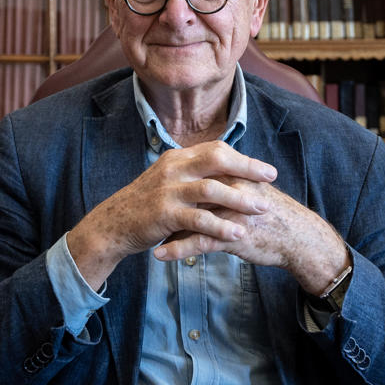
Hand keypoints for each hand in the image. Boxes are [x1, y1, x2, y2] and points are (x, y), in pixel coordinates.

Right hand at [66, 142, 278, 288]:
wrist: (113, 225)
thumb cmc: (146, 205)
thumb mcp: (168, 182)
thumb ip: (193, 175)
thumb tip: (225, 172)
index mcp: (177, 158)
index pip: (216, 149)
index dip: (243, 158)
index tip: (266, 169)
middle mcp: (173, 168)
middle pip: (217, 160)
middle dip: (248, 169)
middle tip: (271, 179)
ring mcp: (167, 190)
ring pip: (211, 189)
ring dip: (239, 199)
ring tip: (262, 209)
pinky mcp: (163, 214)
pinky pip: (198, 219)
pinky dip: (219, 226)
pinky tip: (237, 234)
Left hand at [152, 179, 349, 295]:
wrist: (299, 237)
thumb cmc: (274, 215)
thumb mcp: (250, 191)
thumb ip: (228, 183)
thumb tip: (204, 182)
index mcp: (232, 175)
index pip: (195, 173)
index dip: (173, 183)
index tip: (154, 192)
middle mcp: (229, 188)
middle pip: (186, 193)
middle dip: (162, 204)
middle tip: (144, 215)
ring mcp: (230, 211)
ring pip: (188, 217)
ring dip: (163, 228)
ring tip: (144, 237)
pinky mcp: (233, 235)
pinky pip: (198, 242)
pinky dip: (177, 249)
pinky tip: (159, 256)